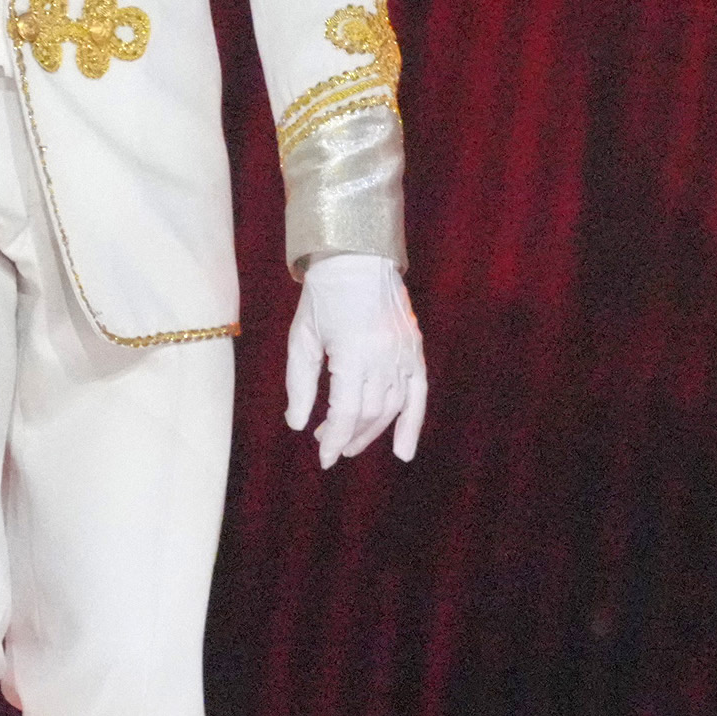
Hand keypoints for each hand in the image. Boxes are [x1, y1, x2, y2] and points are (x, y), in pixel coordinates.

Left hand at [283, 254, 425, 468]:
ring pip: (392, 407)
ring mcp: (404, 352)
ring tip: (351, 443)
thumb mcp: (302, 338)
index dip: (335, 438)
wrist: (358, 257)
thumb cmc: (322, 296)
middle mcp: (384, 354)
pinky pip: (418, 394)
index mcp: (353, 350)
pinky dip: (413, 423)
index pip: (347, 410)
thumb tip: (298, 424)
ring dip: (372, 432)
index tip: (323, 458)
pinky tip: (403, 451)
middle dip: (349, 435)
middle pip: (370, 413)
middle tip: (329, 444)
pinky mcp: (415, 349)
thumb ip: (300, 384)